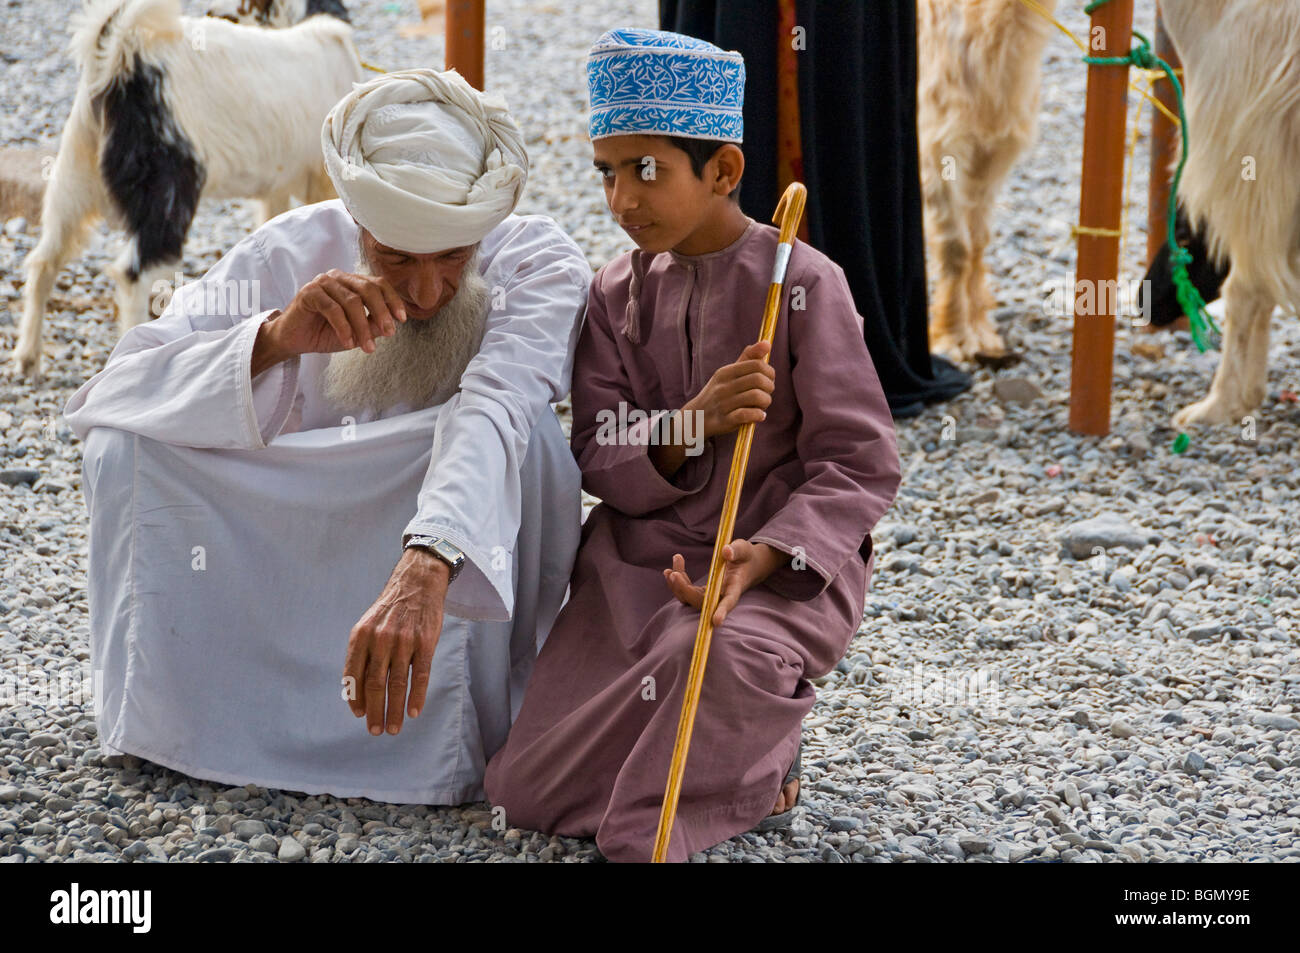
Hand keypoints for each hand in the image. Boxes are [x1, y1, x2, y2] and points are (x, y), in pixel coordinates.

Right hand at [271, 269, 406, 358]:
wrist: (294, 340)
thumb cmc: (326, 333)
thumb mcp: (357, 332)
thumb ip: (374, 325)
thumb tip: (394, 323)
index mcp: (352, 282)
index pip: (378, 284)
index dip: (392, 300)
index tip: (402, 319)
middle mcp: (339, 277)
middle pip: (368, 289)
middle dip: (381, 312)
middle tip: (389, 333)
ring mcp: (323, 282)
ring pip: (351, 301)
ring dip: (362, 327)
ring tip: (367, 347)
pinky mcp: (308, 292)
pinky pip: (333, 309)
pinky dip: (344, 328)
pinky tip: (349, 343)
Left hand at [342, 549, 448, 735]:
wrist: (417, 582)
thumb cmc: (391, 609)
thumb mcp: (368, 625)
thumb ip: (362, 654)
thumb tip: (356, 690)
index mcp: (360, 636)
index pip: (353, 674)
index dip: (355, 698)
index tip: (360, 715)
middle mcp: (379, 639)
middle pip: (374, 684)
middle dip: (374, 711)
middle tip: (376, 731)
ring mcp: (403, 640)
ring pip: (397, 684)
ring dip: (394, 710)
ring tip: (393, 728)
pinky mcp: (425, 642)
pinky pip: (420, 675)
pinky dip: (416, 696)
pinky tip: (413, 712)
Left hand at [662, 540, 788, 625]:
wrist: (746, 564)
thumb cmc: (746, 556)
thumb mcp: (744, 549)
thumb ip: (736, 550)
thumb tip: (725, 551)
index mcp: (735, 587)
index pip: (729, 601)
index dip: (722, 611)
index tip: (716, 622)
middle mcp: (721, 596)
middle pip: (702, 602)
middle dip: (685, 591)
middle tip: (674, 574)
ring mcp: (710, 596)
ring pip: (690, 598)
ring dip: (677, 586)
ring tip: (669, 570)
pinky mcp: (703, 593)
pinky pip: (687, 592)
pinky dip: (677, 582)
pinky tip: (670, 570)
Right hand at [682, 340, 775, 439]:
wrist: (696, 418)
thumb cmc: (719, 393)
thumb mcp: (728, 374)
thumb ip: (748, 358)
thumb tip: (767, 343)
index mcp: (725, 372)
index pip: (756, 365)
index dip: (769, 372)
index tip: (769, 379)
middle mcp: (723, 386)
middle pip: (758, 380)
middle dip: (769, 387)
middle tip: (766, 393)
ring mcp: (723, 404)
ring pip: (756, 397)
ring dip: (766, 402)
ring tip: (762, 405)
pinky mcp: (725, 420)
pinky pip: (747, 415)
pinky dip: (758, 415)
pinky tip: (760, 416)